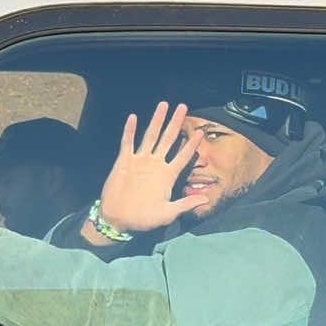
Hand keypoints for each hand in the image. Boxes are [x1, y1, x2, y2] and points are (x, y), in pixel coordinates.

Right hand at [92, 102, 206, 234]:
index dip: (192, 144)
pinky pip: (128, 143)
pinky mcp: (124, 161)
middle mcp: (156, 164)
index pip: (183, 156)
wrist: (119, 220)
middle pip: (168, 139)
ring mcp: (140, 161)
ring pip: (150, 136)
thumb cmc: (144, 219)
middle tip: (183, 106)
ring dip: (157, 120)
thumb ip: (185, 204)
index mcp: (168, 175)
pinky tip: (134, 117)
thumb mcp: (168, 213)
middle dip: (176, 123)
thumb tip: (206, 200)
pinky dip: (130, 130)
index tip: (201, 132)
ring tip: (164, 105)